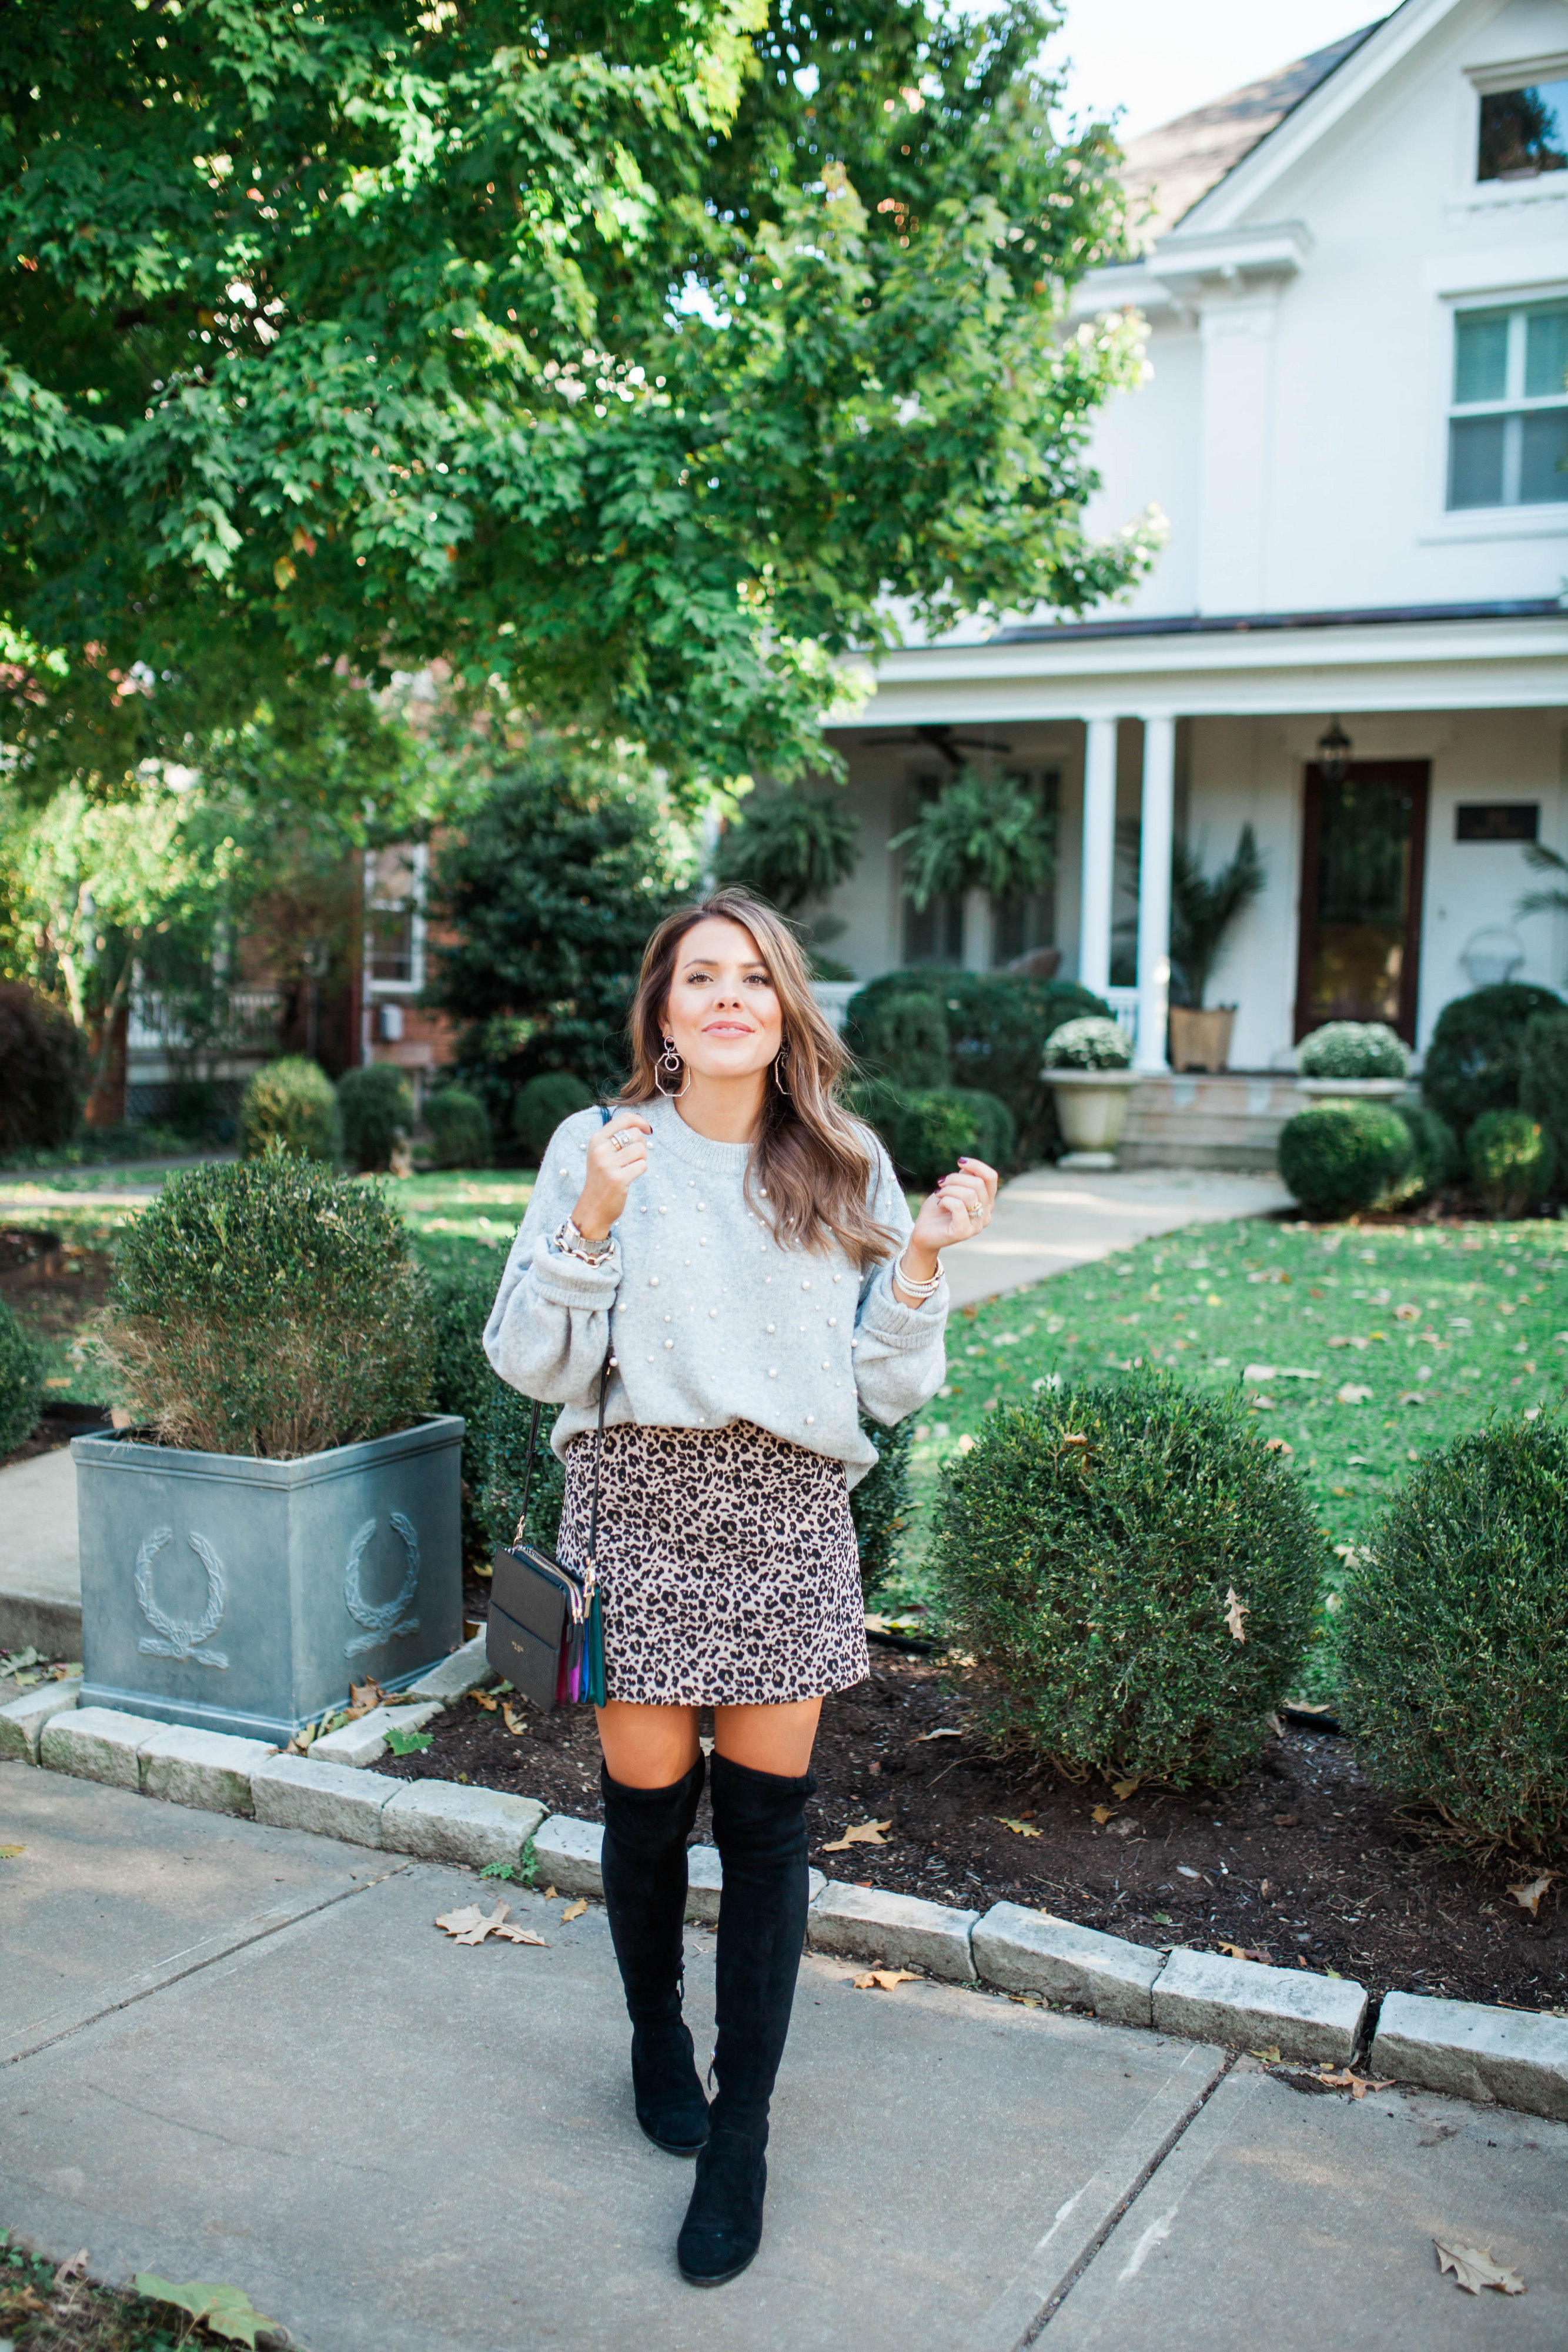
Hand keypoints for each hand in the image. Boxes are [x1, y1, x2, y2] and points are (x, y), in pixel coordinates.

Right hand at [572, 1113, 652, 1239]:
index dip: (640, 1121)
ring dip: (641, 1159)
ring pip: (641, 1150)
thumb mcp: (602, 1153)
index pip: (624, 1119)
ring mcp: (607, 1164)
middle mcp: (600, 1149)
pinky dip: (640, 1170)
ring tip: (630, 1167)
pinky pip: (642, 1166)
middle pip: (635, 1134)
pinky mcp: (618, 1179)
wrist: (593, 1206)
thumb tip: (641, 1123)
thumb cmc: (602, 1177)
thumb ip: (617, 1137)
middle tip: (634, 1158)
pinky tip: (630, 1177)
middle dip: (641, 1145)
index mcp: (596, 1139)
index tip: (647, 1129)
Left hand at [898, 1156, 997, 1293]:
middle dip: (955, 1178)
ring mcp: (977, 1225)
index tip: (959, 1161)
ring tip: (939, 1195)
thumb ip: (964, 1178)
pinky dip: (945, 1200)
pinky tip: (940, 1205)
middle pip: (978, 1184)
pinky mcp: (964, 1232)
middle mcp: (986, 1214)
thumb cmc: (938, 1210)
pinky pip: (958, 1206)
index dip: (977, 1165)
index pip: (991, 1178)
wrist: (923, 1232)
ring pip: (969, 1194)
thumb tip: (969, 1167)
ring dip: (948, 1190)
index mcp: (986, 1202)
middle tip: (941, 1184)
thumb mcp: (952, 1188)